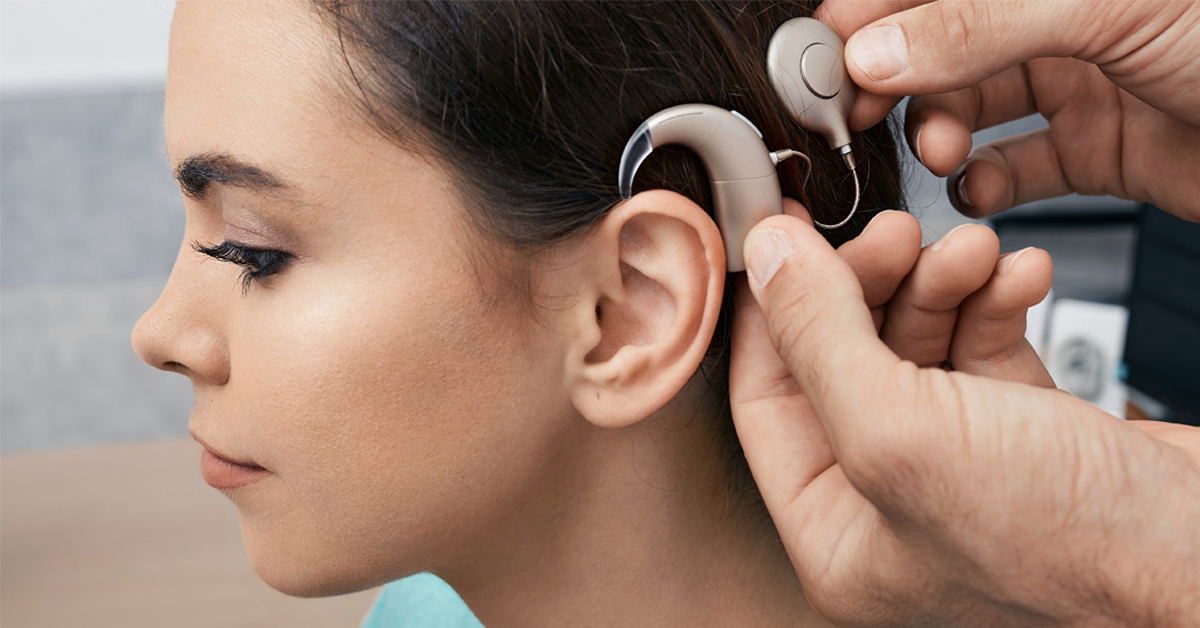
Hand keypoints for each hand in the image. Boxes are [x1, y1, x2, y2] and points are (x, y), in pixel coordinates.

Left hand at [732, 213, 1199, 625]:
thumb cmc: (1074, 545)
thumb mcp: (903, 433)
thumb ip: (818, 340)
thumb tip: (766, 258)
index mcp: (835, 530)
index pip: (766, 397)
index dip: (772, 310)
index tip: (779, 234)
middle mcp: (887, 499)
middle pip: (842, 357)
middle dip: (870, 282)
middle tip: (893, 232)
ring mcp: (956, 463)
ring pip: (917, 342)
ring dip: (941, 282)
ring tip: (971, 250)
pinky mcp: (1022, 431)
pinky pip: (982, 345)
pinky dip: (996, 301)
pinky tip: (1019, 275)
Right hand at [815, 0, 1199, 220]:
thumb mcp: (1110, 6)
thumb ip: (980, 24)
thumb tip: (874, 49)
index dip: (866, 19)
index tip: (821, 62)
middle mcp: (1055, 17)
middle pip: (938, 47)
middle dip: (896, 84)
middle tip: (865, 116)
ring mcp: (1079, 81)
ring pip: (972, 109)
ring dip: (943, 137)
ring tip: (949, 153)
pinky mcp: (1100, 148)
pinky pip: (1022, 167)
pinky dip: (994, 186)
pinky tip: (991, 191)